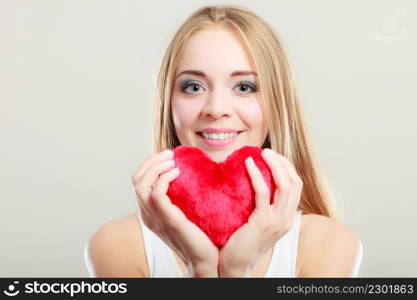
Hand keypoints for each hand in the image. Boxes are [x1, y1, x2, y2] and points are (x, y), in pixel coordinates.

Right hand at [131, 149, 218, 276]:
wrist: (205, 259)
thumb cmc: (197, 236)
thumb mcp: (182, 212)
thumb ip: (177, 197)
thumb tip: (182, 174)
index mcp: (149, 212)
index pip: (137, 181)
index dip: (149, 163)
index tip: (168, 156)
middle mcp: (148, 214)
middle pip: (135, 179)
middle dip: (151, 160)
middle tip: (170, 154)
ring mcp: (156, 218)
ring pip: (140, 184)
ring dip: (156, 166)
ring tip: (172, 160)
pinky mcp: (169, 220)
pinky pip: (156, 193)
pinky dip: (164, 177)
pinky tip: (178, 172)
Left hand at [218, 148, 302, 276]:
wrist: (234, 266)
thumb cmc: (242, 242)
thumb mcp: (259, 223)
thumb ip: (263, 206)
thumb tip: (255, 183)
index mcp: (287, 218)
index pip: (296, 186)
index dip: (287, 168)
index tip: (273, 157)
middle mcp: (286, 219)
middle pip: (294, 182)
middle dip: (283, 162)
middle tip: (267, 151)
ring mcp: (277, 222)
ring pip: (285, 185)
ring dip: (275, 165)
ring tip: (263, 153)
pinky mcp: (263, 222)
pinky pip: (262, 193)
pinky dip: (257, 175)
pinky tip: (247, 164)